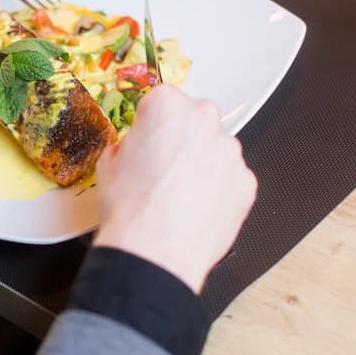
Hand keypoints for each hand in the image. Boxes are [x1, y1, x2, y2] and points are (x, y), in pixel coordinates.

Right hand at [93, 85, 256, 293]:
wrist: (154, 254)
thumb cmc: (131, 210)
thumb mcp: (109, 163)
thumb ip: (131, 144)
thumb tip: (138, 148)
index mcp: (166, 106)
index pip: (160, 100)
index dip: (150, 123)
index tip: (146, 139)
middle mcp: (204, 120)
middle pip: (194, 118)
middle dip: (181, 137)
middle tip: (162, 167)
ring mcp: (229, 151)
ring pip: (215, 148)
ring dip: (201, 163)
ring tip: (178, 194)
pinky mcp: (246, 182)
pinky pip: (230, 177)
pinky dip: (217, 188)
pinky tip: (195, 207)